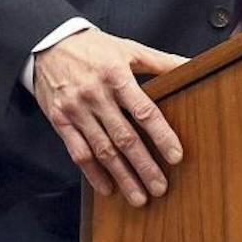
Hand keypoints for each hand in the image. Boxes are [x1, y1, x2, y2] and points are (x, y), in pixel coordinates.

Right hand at [31, 29, 186, 206]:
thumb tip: (192, 64)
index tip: (176, 156)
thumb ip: (161, 61)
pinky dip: (93, 174)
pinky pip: (78, 152)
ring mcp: (76, 110)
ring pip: (103, 150)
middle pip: (124, 137)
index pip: (143, 110)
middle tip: (160, 188)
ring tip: (139, 196)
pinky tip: (108, 188)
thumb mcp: (129, 48)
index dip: (161, 134)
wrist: (48, 44)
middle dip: (144, 166)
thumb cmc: (94, 47)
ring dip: (122, 176)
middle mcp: (96, 95)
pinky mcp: (60, 121)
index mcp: (116, 75)